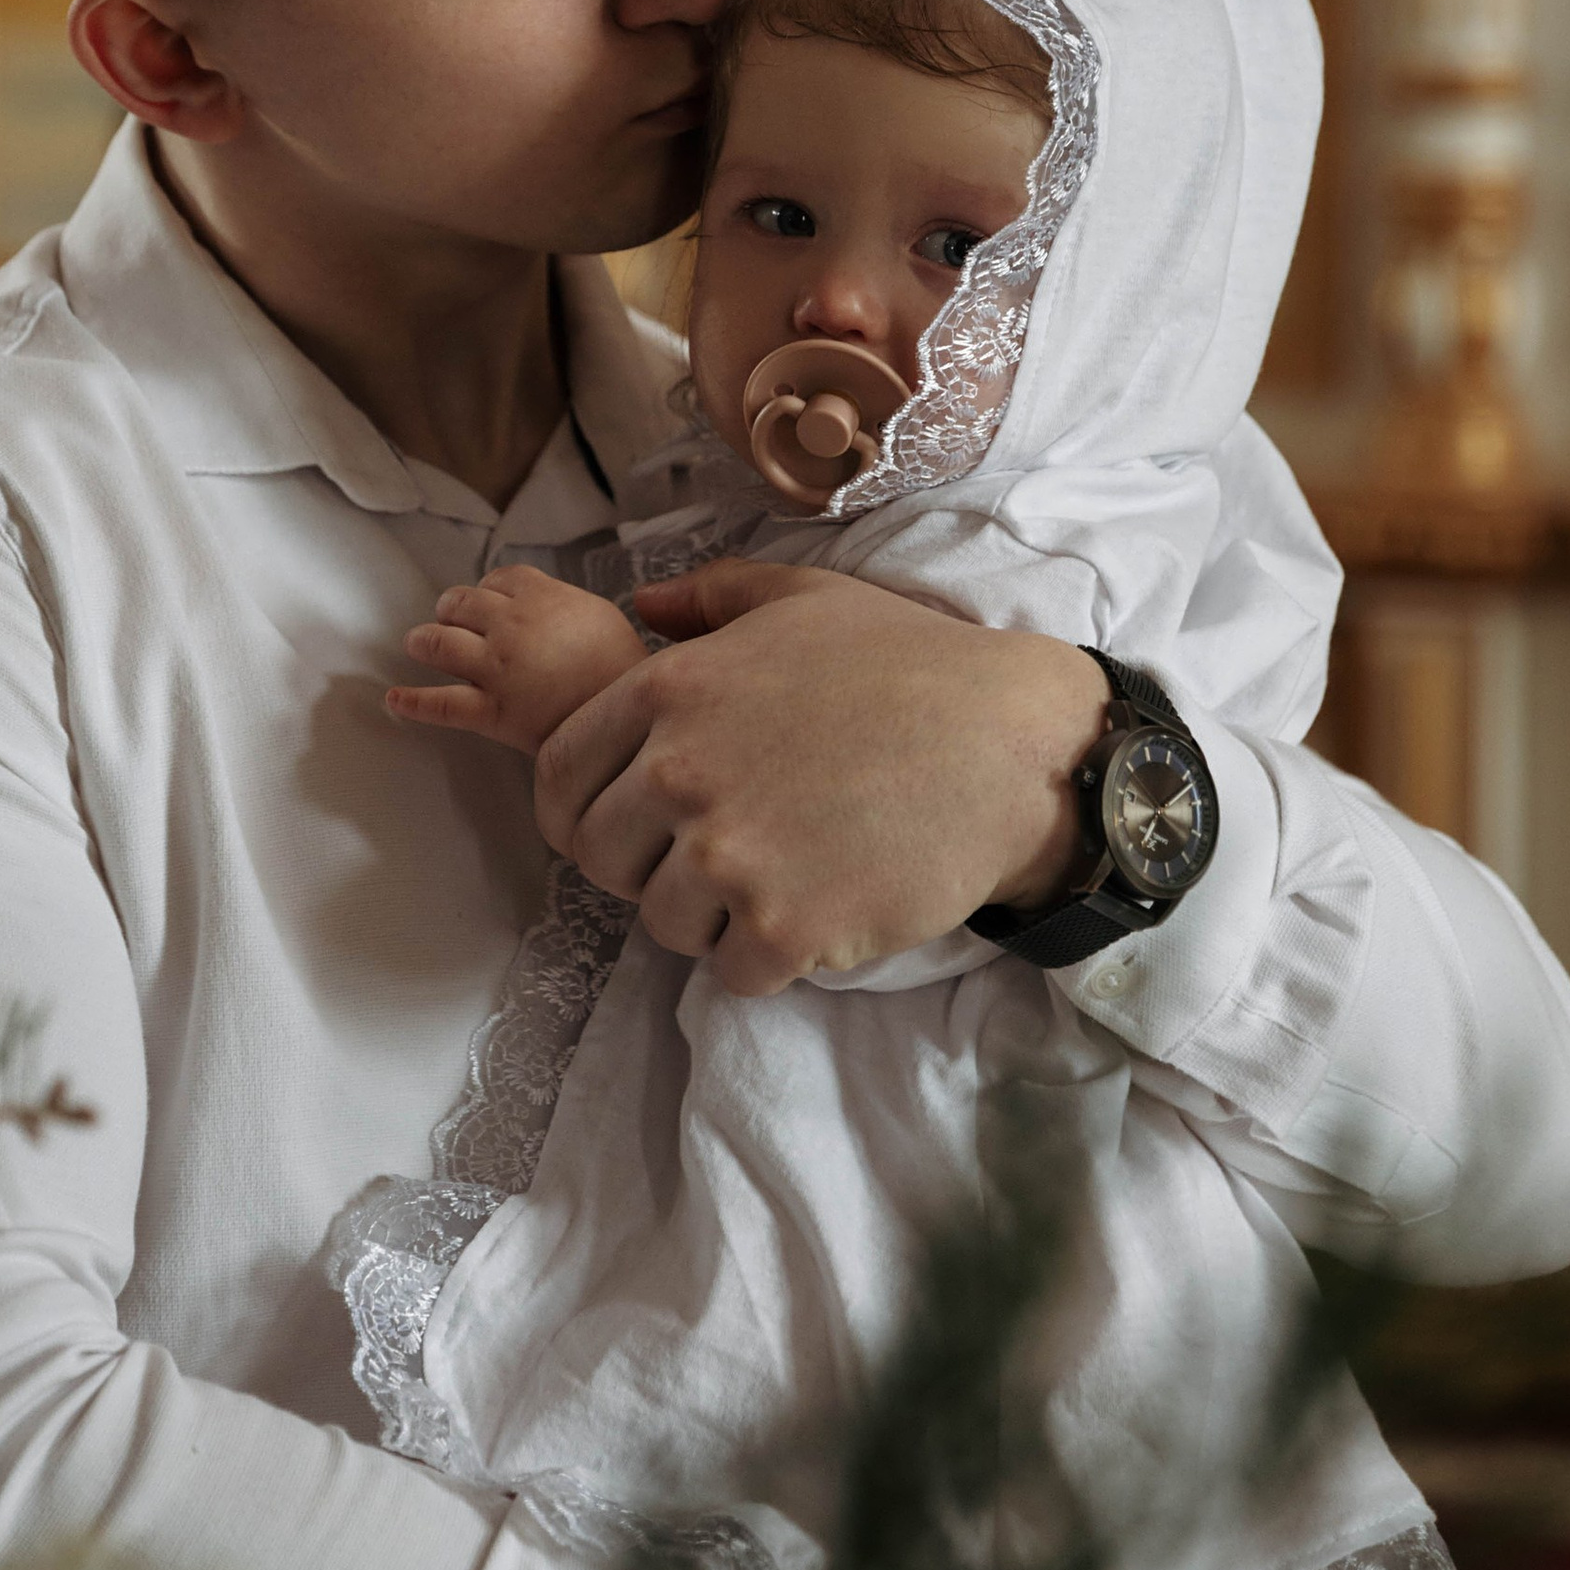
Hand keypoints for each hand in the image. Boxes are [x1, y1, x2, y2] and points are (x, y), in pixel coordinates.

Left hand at [388, 565, 647, 756]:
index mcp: (541, 596)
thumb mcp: (601, 614)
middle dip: (450, 610)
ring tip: (417, 644)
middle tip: (448, 620)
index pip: (497, 578)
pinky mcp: (491, 711)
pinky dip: (413, 702)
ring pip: (439, 644)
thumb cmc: (624, 667)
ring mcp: (496, 667)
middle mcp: (510, 624)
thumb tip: (546, 604)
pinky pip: (440, 704)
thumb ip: (564, 603)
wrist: (630, 713)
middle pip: (460, 604)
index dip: (486, 589)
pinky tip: (395, 700)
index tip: (486, 600)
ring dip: (423, 641)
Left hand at [532, 562, 1110, 993]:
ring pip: (664, 922)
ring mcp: (729, 856)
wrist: (1011, 745)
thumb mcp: (804, 598)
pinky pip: (731, 972)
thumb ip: (710, 597)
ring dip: (710, 916)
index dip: (580, 810)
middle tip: (713, 859)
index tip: (621, 827)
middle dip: (645, 867)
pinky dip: (766, 958)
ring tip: (777, 880)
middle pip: (602, 861)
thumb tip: (641, 604)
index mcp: (668, 691)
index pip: (559, 778)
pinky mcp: (783, 927)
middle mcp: (680, 774)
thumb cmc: (912, 664)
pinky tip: (815, 915)